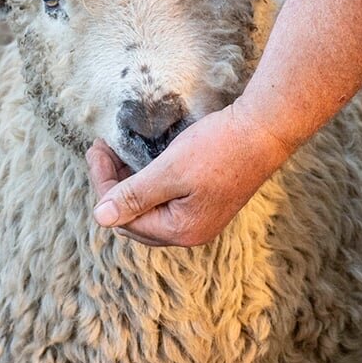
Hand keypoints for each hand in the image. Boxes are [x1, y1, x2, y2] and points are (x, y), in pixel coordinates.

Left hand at [86, 100, 300, 246]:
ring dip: (130, 182)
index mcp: (181, 231)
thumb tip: (100, 219)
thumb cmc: (219, 149)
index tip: (96, 149)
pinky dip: (149, 181)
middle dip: (113, 185)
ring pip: (151, 208)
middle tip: (102, 149)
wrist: (265, 130)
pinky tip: (142, 159)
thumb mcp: (170, 171)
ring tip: (117, 152)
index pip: (125, 218)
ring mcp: (200, 218)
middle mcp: (191, 232)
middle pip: (136, 217)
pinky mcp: (207, 201)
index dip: (104, 185)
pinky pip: (167, 199)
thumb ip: (134, 195)